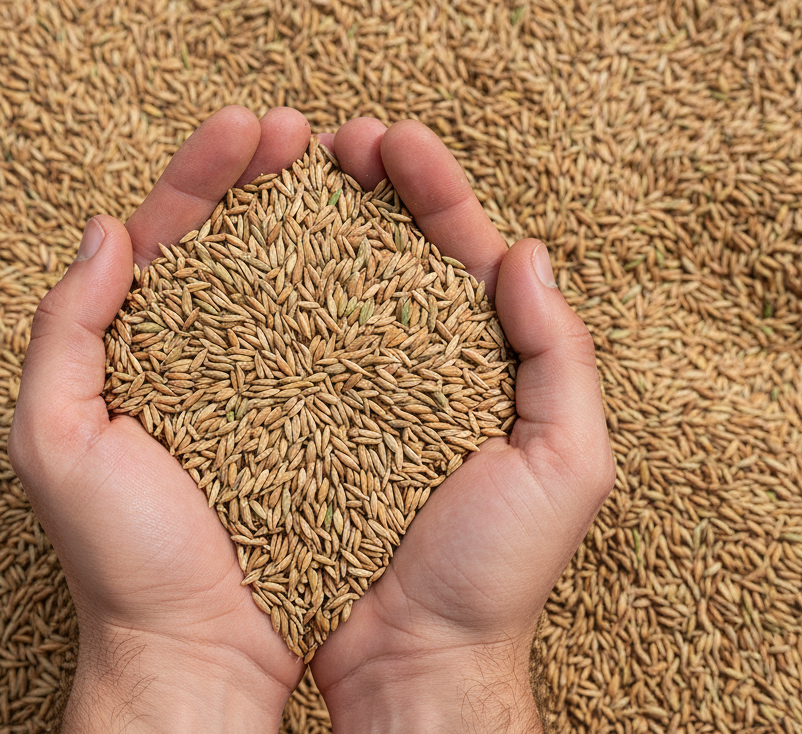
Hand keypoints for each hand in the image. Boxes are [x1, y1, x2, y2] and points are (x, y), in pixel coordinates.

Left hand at [8, 107, 312, 732]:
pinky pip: (342, 340)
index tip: (247, 125)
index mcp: (136, 348)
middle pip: (237, 240)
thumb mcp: (54, 440)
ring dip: (323, 217)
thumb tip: (108, 228)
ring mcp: (266, 384)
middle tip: (304, 131)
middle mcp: (204, 355)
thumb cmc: (120, 559)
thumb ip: (62, 329)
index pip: (167, 234)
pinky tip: (388, 254)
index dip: (204, 172)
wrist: (198, 652)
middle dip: (267, 175)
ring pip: (294, 278)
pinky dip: (361, 290)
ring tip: (356, 165)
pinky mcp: (321, 421)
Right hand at [307, 119, 614, 732]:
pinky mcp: (289, 423)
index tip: (394, 139)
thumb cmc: (493, 575)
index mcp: (479, 364)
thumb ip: (562, 357)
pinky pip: (271, 342)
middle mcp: (409, 367)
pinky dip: (258, 290)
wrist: (410, 661)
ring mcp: (345, 393)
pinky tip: (236, 250)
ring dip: (306, 218)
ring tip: (283, 165)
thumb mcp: (565, 466)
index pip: (459, 251)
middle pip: (388, 251)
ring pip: (325, 283)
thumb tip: (529, 252)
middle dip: (366, 184)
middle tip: (335, 139)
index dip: (432, 188)